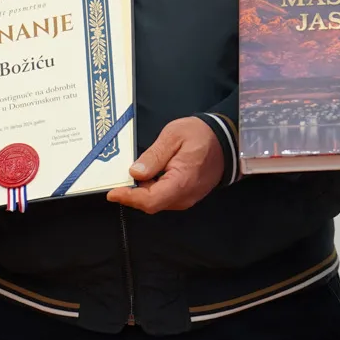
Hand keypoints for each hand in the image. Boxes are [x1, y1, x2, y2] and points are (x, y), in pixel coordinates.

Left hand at [106, 116, 223, 214]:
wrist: (227, 140)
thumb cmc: (202, 135)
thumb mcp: (174, 136)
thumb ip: (154, 155)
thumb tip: (135, 173)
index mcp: (181, 182)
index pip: (150, 200)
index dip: (129, 198)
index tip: (112, 192)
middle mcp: (184, 196)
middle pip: (151, 204)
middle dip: (132, 194)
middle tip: (117, 180)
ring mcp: (187, 198)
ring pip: (157, 202)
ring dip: (141, 192)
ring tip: (132, 175)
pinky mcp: (187, 195)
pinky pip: (165, 198)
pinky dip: (152, 190)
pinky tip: (147, 176)